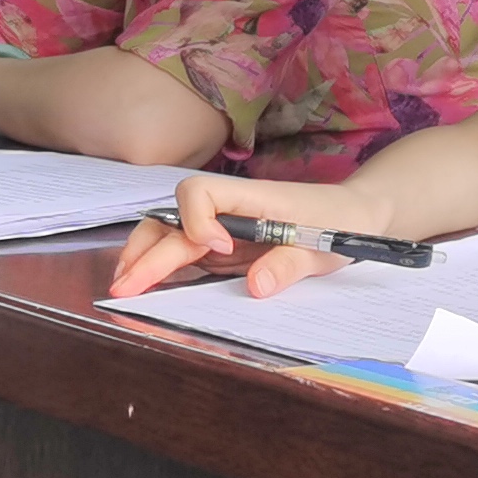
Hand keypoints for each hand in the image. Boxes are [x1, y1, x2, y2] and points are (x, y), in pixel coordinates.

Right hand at [106, 171, 372, 299]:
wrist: (355, 217)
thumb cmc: (341, 225)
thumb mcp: (323, 248)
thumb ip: (288, 264)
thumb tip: (255, 285)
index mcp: (249, 198)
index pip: (199, 192)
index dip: (197, 219)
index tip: (220, 247)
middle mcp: (228, 210)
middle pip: (171, 218)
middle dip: (147, 251)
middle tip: (125, 285)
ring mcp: (222, 229)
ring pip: (169, 234)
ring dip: (143, 257)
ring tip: (122, 285)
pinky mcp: (223, 249)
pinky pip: (184, 254)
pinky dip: (160, 268)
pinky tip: (142, 285)